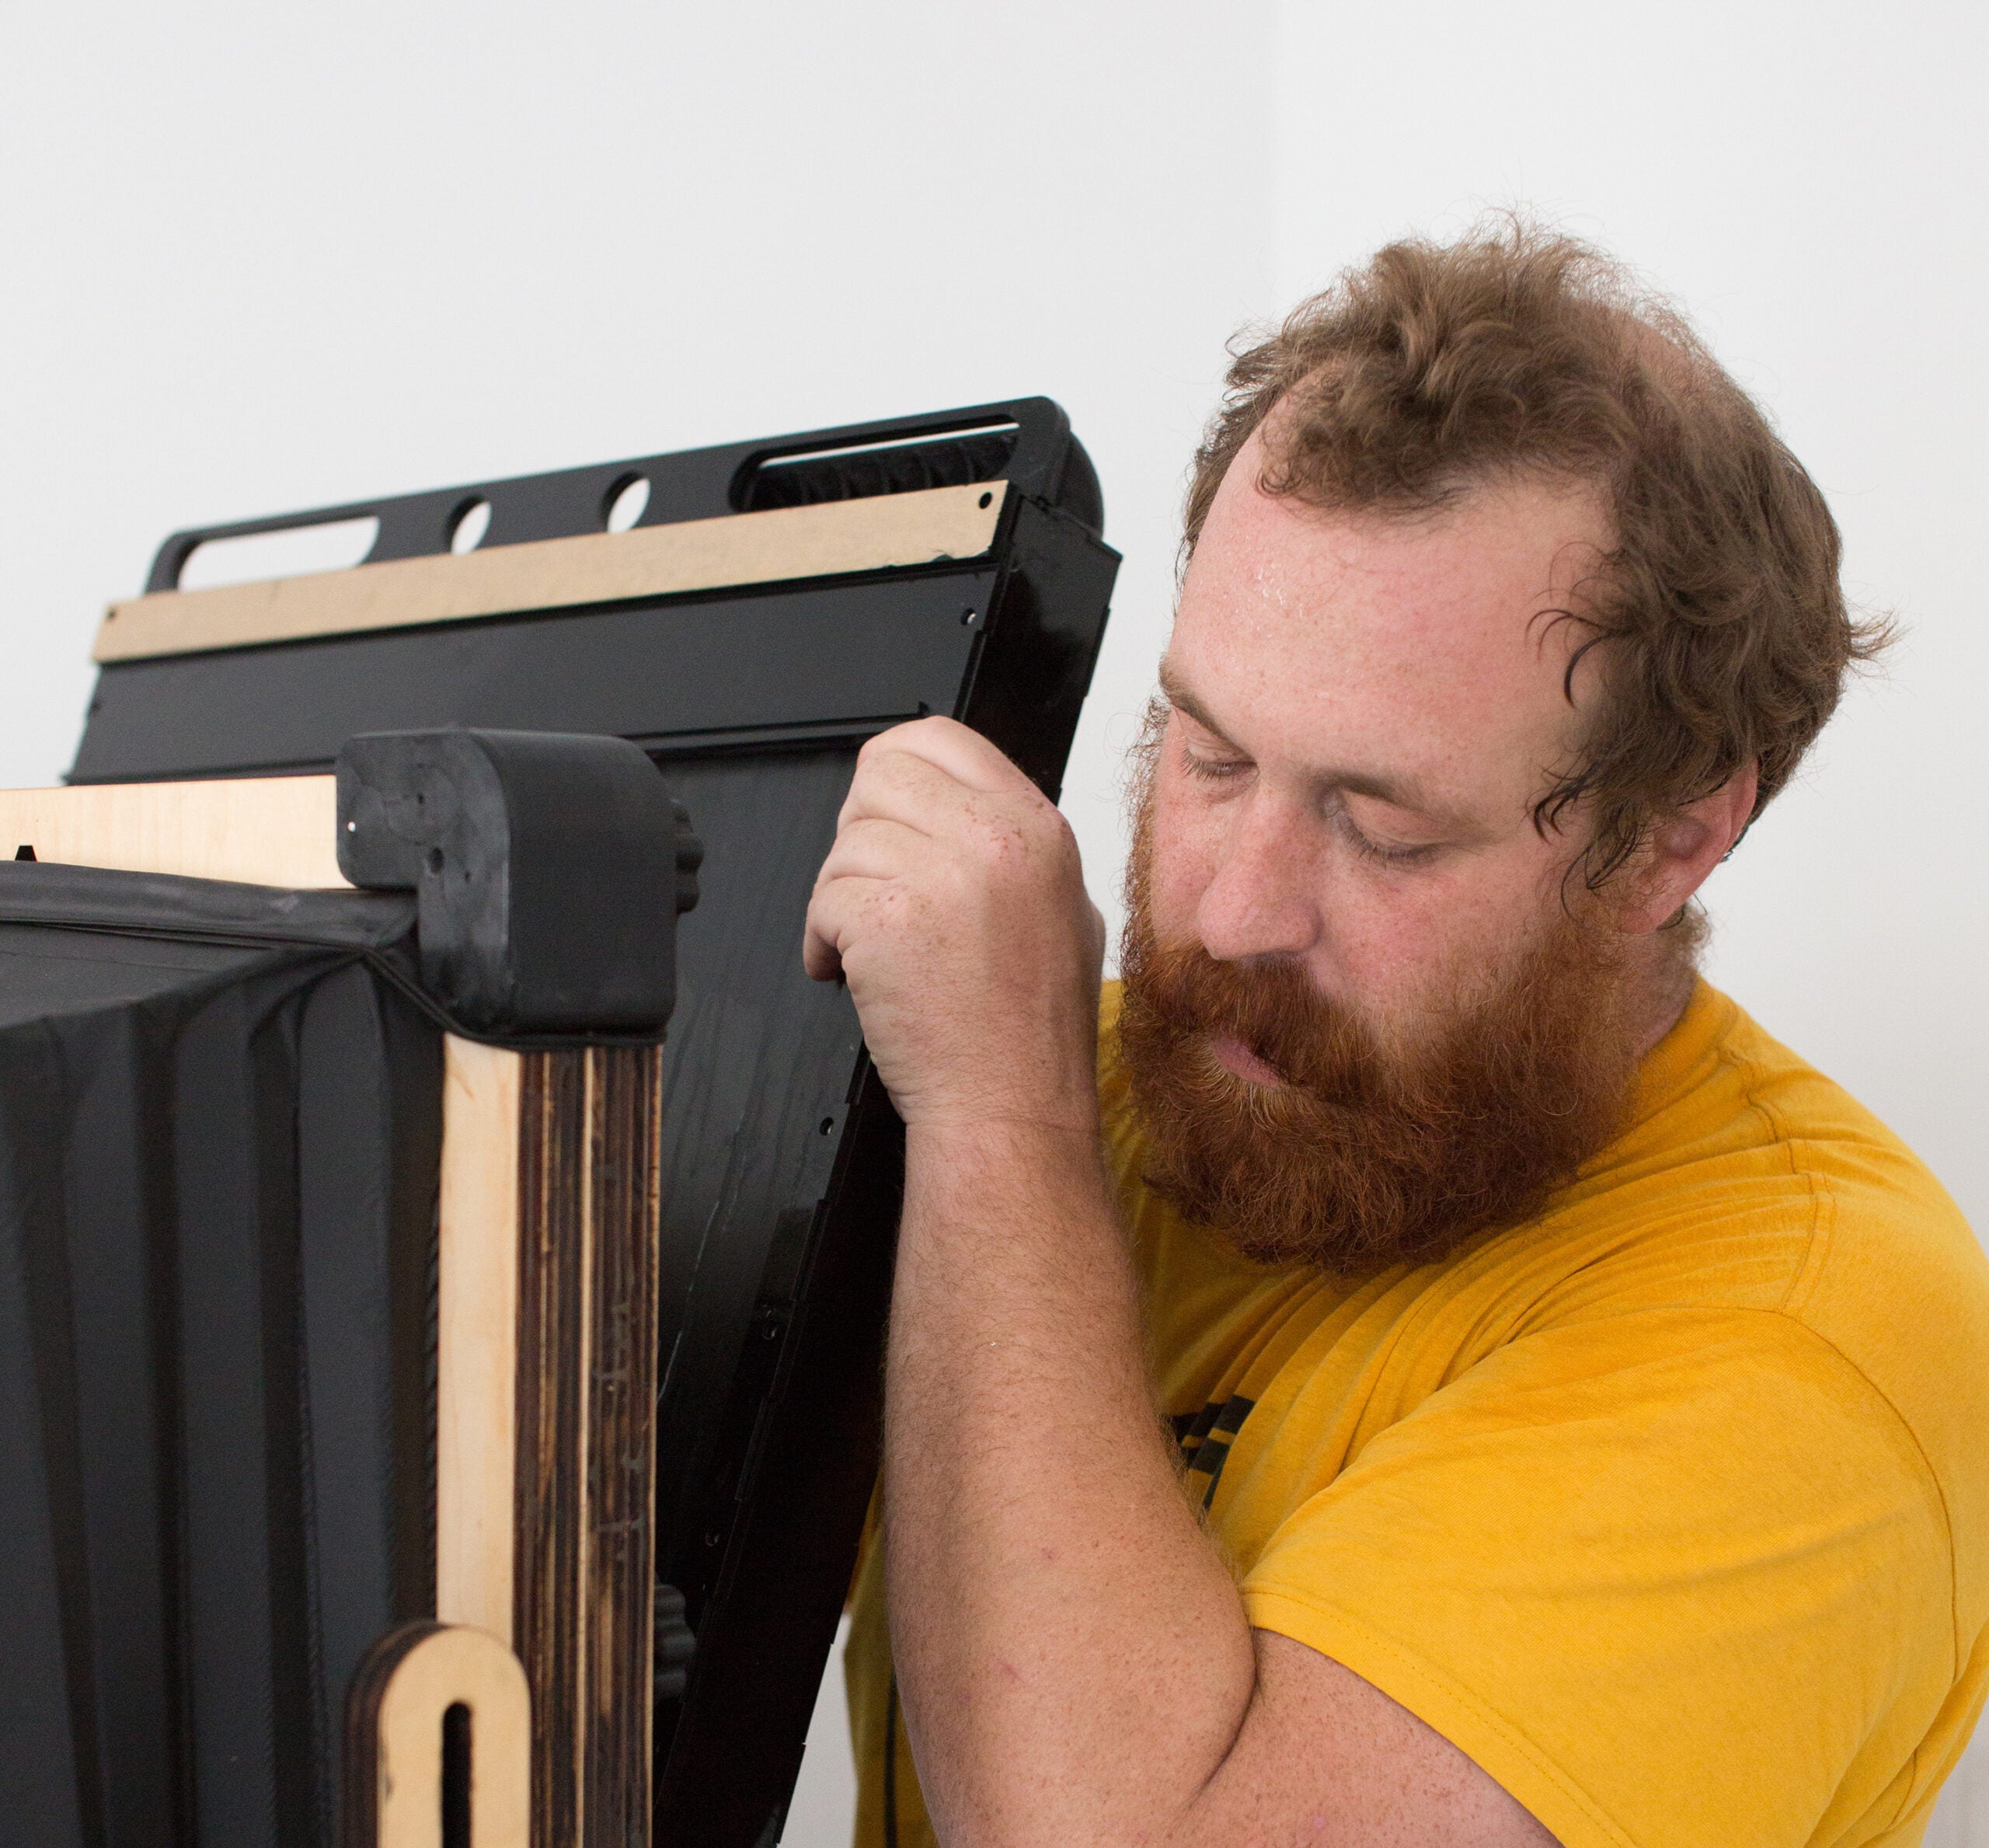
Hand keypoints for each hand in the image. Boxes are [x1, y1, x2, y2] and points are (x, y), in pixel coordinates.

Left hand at [804, 717, 1105, 1132]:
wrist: (1015, 1109)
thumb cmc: (1031, 1032)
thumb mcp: (1062, 909)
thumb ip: (1009, 846)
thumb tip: (947, 809)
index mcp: (1038, 827)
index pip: (937, 738)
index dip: (893, 775)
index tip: (885, 817)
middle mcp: (997, 838)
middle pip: (878, 776)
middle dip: (860, 835)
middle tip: (877, 890)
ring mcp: (944, 875)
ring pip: (845, 844)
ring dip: (841, 899)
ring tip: (873, 951)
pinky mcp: (890, 920)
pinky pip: (823, 900)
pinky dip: (822, 943)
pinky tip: (853, 976)